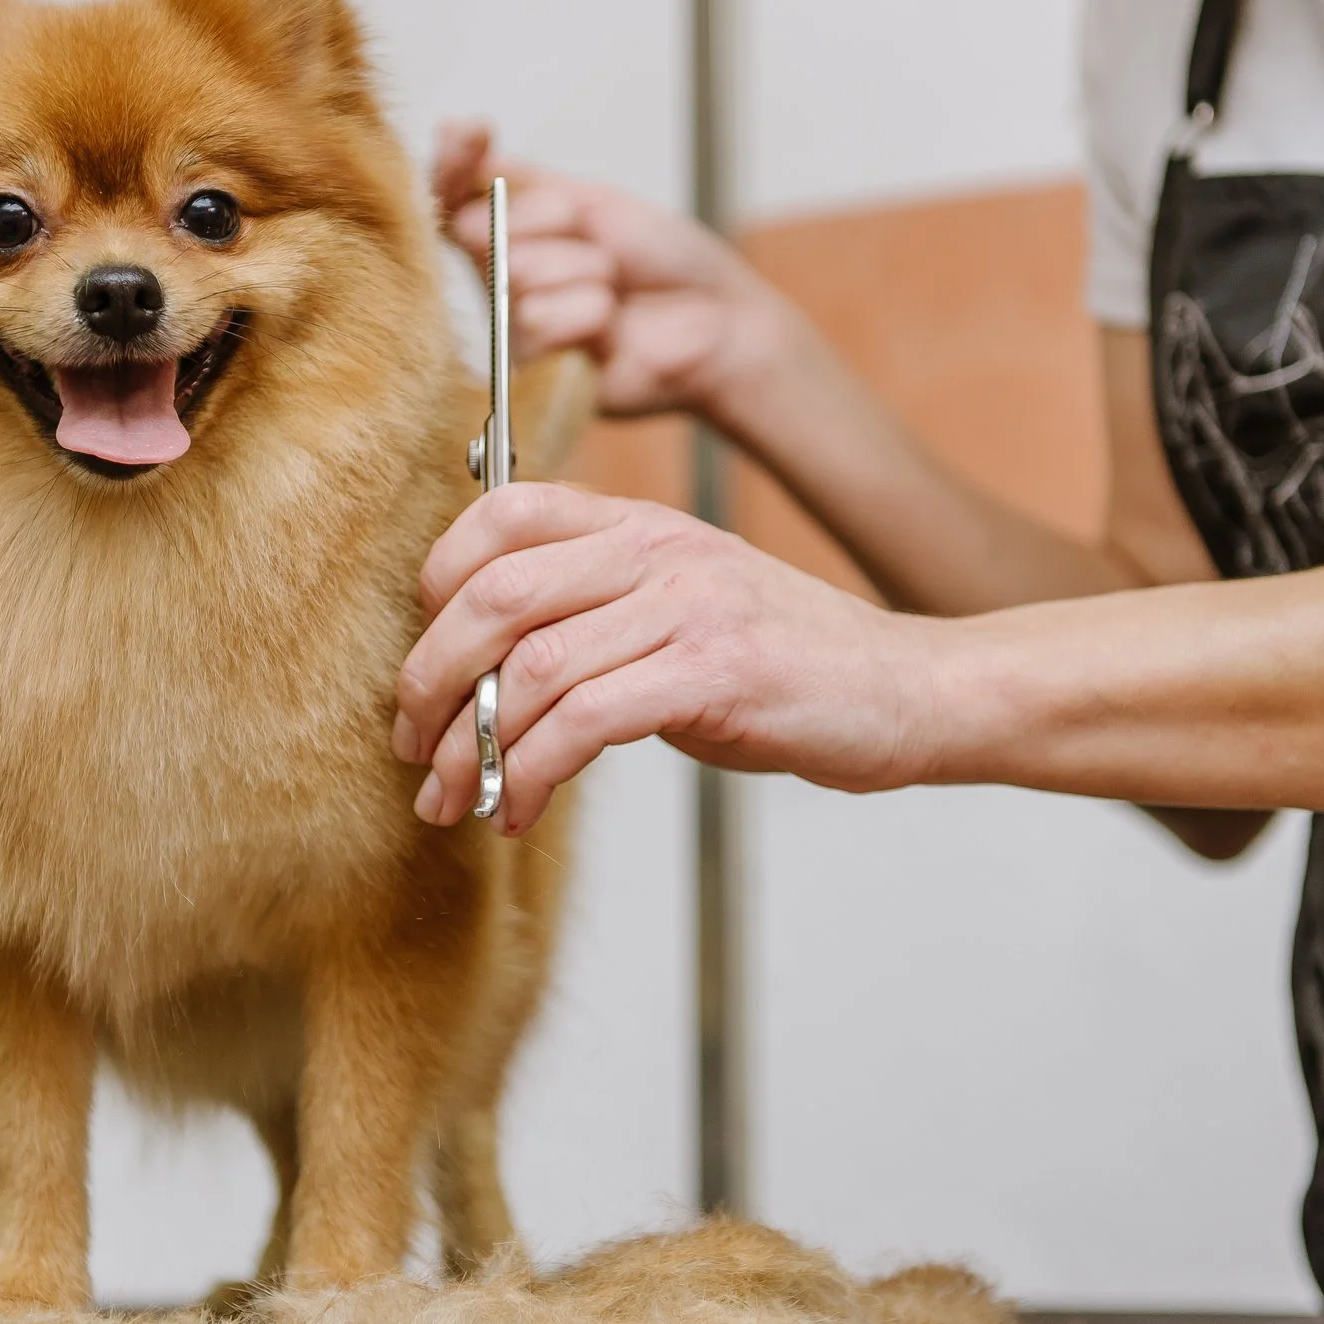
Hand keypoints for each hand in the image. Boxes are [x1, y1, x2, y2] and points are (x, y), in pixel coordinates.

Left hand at [391, 482, 943, 830]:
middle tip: (413, 747)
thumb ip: (594, 613)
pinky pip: (587, 720)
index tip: (422, 665)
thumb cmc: (788, 665)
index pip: (500, 513)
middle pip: (494, 592)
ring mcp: (689, 605)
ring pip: (532, 665)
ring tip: (453, 797)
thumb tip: (482, 672)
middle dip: (429, 679)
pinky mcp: (717, 672)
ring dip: (474, 745)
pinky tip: (520, 810)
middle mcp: (658, 549)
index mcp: (640, 523)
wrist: (910, 690)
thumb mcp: (681, 609)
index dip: (435, 584)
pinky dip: (533, 773)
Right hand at [431, 121, 821, 423]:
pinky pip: (536, 323)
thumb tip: (451, 131)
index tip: (470, 134)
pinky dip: (586, 313)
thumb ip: (519, 178)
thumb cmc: (665, 261)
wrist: (721, 319)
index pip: (447, 193)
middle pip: (479, 230)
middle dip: (552, 222)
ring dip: (582, 270)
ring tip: (614, 288)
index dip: (450, 161)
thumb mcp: (592, 199)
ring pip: (514, 276)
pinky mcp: (534, 375)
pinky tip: (611, 324)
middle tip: (601, 244)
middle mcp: (499, 281)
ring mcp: (515, 328)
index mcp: (508, 234)